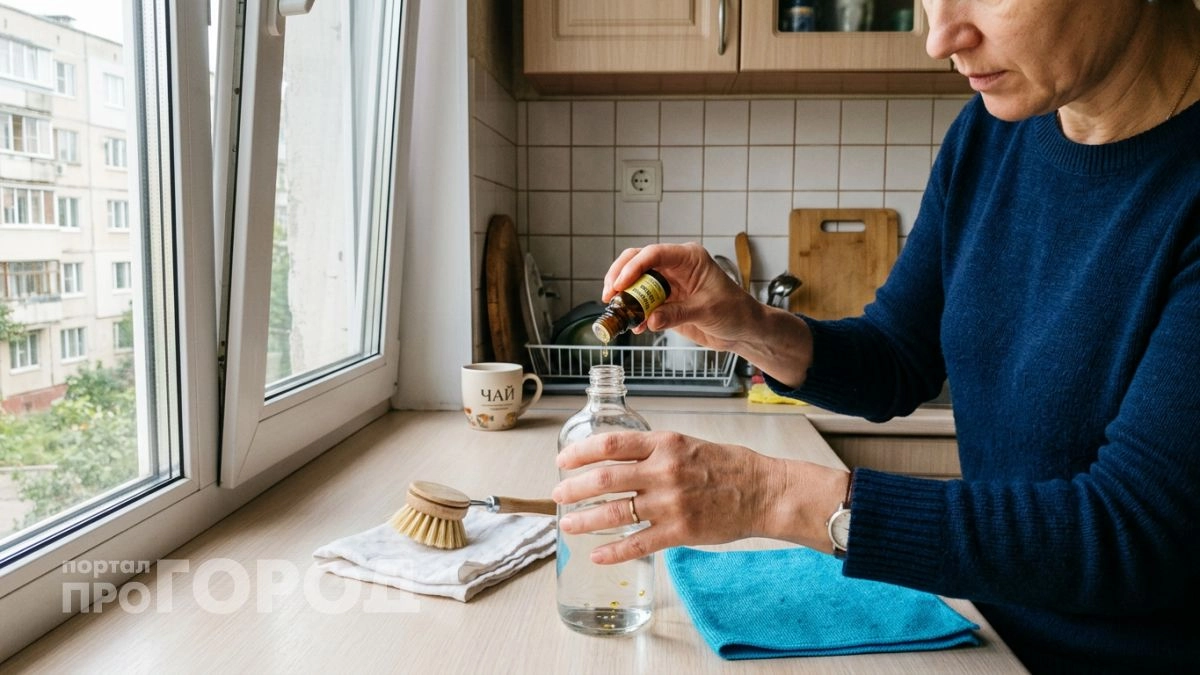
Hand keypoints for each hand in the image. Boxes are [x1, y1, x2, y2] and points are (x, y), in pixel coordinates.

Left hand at [552, 430, 849, 563]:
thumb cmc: (728, 466)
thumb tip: (616, 458)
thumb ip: (653, 450)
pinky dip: (613, 551)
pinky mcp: (680, 531)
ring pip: (615, 512)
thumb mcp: (688, 444)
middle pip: (605, 478)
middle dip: (574, 488)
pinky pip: (638, 543)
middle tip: (557, 494)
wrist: (764, 491)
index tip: (563, 460)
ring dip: (584, 520)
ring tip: (567, 524)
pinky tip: (597, 555)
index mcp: (664, 443)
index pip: (610, 444)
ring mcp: (671, 503)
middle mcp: (664, 471)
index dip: (580, 452)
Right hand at [601, 243, 758, 350]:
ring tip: (618, 312)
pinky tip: (635, 326)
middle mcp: (675, 267)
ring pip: (636, 283)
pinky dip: (635, 314)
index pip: (654, 254)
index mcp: (689, 258)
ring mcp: (668, 284)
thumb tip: (650, 318)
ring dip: (625, 297)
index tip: (620, 284)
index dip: (633, 267)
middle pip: (637, 262)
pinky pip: (643, 305)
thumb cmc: (735, 311)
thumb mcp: (707, 311)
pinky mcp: (665, 302)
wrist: (743, 330)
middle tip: (610, 296)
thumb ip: (677, 314)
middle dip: (620, 277)